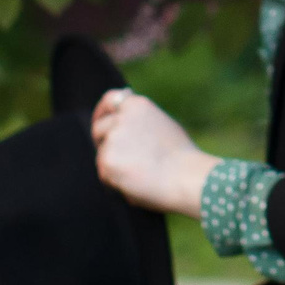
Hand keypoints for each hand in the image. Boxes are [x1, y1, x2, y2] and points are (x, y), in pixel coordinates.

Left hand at [90, 88, 218, 218]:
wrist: (185, 178)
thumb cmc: (181, 157)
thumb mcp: (162, 125)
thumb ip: (139, 120)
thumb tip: (122, 121)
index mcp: (136, 105)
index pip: (110, 100)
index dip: (102, 112)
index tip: (100, 121)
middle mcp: (121, 117)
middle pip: (99, 130)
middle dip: (104, 144)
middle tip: (119, 160)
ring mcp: (112, 138)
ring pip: (103, 155)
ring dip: (115, 166)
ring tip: (142, 175)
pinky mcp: (106, 161)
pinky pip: (105, 174)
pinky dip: (116, 182)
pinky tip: (136, 184)